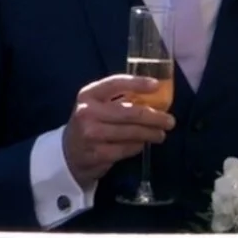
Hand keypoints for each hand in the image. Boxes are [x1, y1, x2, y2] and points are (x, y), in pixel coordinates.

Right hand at [62, 74, 173, 188]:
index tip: (156, 85)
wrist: (68, 153)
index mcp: (89, 95)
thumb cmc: (90, 123)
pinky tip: (143, 143)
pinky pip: (126, 149)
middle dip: (154, 117)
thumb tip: (155, 96)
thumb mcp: (97, 106)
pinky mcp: (97, 154)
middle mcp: (87, 112)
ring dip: (150, 133)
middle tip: (170, 121)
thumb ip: (119, 99)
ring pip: (131, 132)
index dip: (137, 83)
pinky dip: (138, 146)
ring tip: (161, 134)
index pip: (116, 83)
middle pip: (129, 112)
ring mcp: (91, 134)